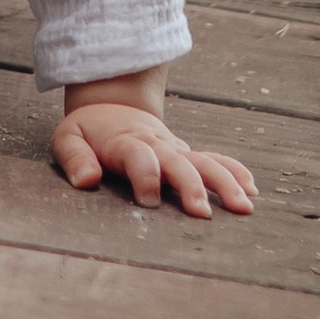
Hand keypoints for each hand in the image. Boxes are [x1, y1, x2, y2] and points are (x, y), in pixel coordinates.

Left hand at [52, 87, 256, 219]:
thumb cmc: (88, 131)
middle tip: (201, 212)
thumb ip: (75, 159)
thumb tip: (87, 180)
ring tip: (243, 206)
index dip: (145, 176)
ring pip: (205, 162)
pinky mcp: (188, 154)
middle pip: (178, 162)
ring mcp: (176, 149)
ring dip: (225, 182)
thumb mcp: (68, 139)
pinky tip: (251, 190)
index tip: (149, 201)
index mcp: (125, 143)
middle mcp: (156, 145)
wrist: (113, 106)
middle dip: (191, 185)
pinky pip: (216, 159)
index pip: (139, 156)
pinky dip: (235, 171)